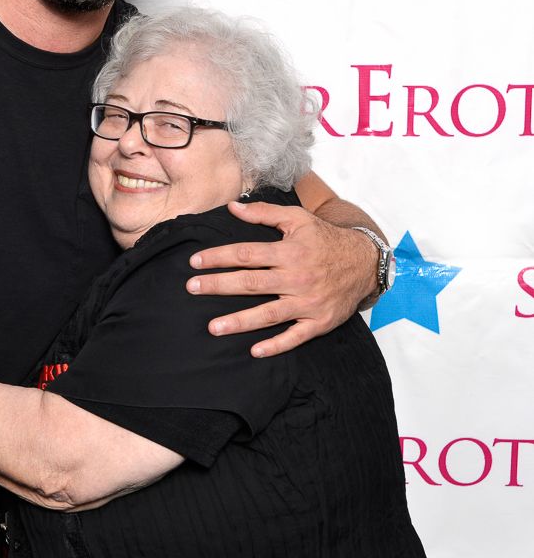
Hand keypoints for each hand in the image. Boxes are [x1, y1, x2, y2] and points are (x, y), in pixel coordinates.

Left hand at [185, 200, 377, 357]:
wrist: (366, 263)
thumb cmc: (325, 239)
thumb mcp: (298, 219)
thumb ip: (264, 213)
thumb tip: (232, 207)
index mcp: (290, 252)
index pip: (246, 254)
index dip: (218, 257)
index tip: (195, 262)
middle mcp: (297, 278)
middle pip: (251, 284)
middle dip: (219, 286)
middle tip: (192, 288)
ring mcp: (308, 302)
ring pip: (269, 314)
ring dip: (239, 321)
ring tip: (213, 327)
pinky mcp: (319, 322)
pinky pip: (295, 337)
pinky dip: (276, 345)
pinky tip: (255, 350)